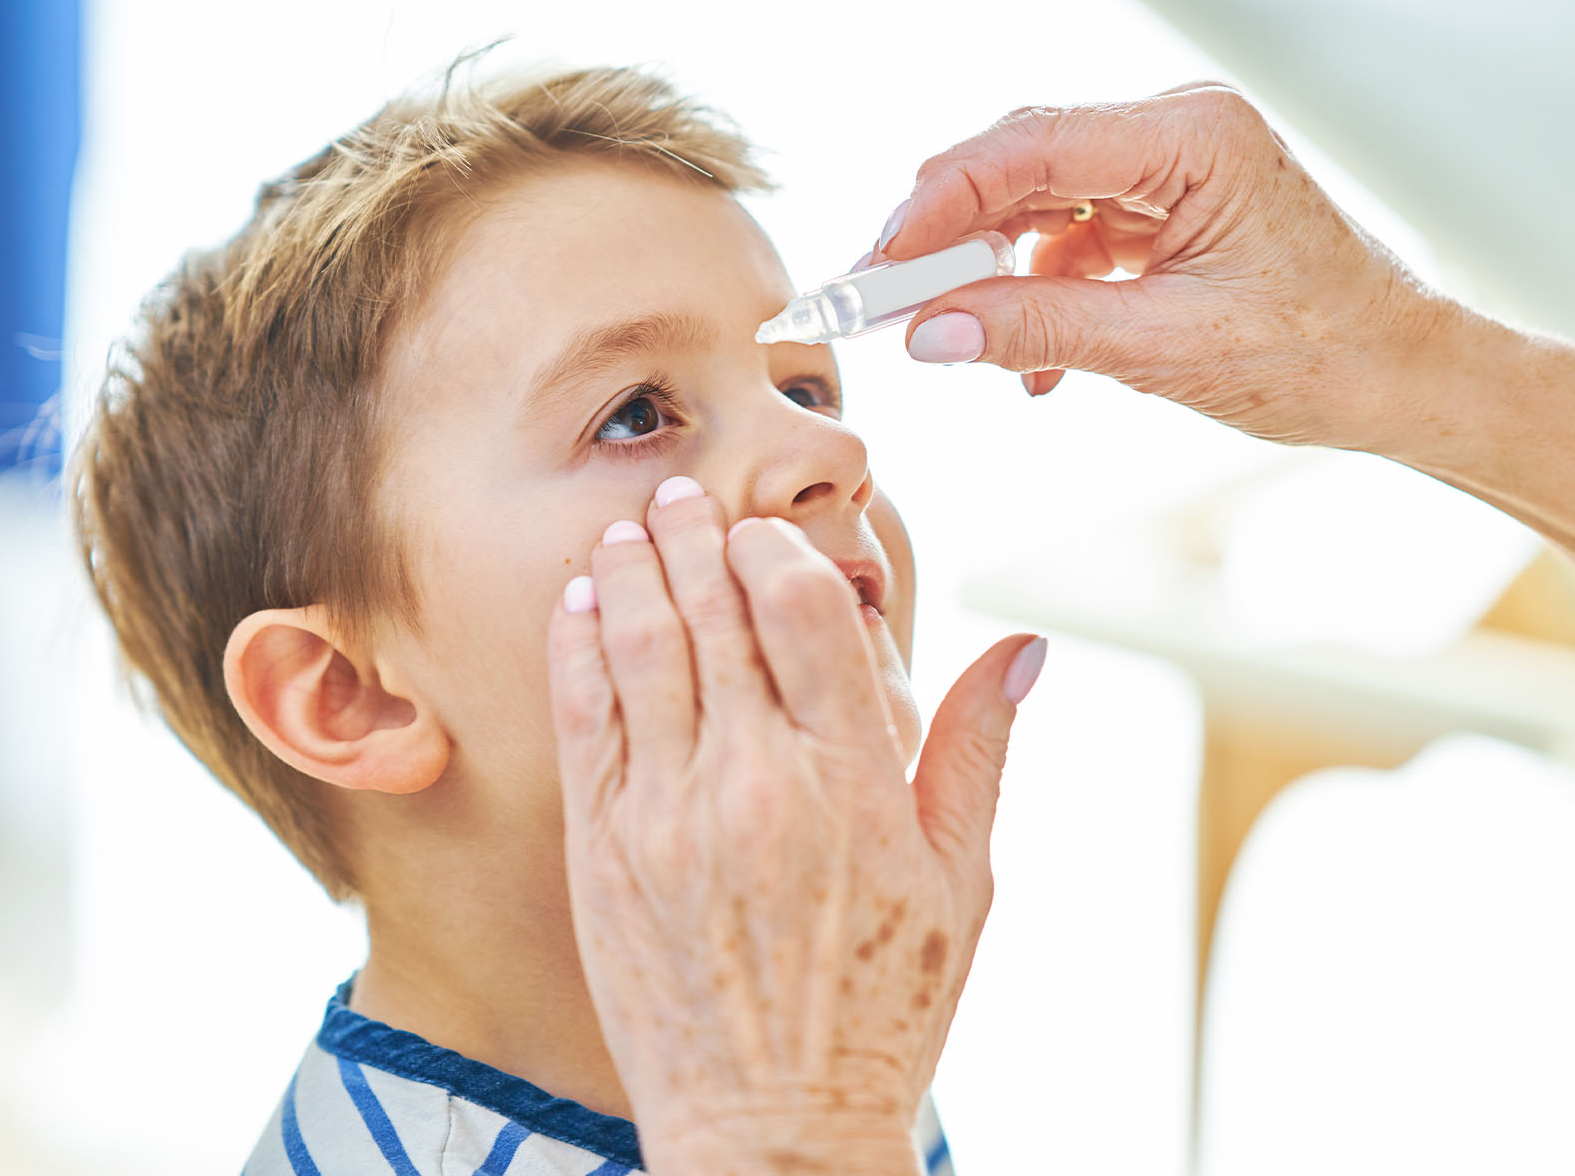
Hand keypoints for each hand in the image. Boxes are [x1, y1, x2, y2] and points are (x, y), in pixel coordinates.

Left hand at [546, 476, 1044, 1175]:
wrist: (774, 1126)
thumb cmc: (884, 1005)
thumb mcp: (963, 882)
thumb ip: (978, 749)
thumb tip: (1024, 647)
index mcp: (854, 779)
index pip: (807, 609)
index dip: (781, 548)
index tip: (768, 530)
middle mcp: (758, 780)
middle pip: (715, 608)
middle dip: (696, 534)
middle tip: (681, 493)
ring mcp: (670, 812)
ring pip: (643, 645)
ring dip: (633, 568)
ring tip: (630, 525)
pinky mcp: (605, 848)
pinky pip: (585, 716)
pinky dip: (582, 644)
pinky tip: (585, 602)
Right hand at [875, 81, 1452, 458]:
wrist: (1393, 377)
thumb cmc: (1317, 353)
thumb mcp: (1166, 348)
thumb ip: (1041, 330)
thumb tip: (930, 332)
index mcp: (1196, 138)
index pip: (1033, 146)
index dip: (940, 200)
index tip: (878, 259)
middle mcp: (1175, 132)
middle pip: (1020, 163)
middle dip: (944, 235)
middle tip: (876, 298)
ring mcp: (1163, 167)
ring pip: (1032, 202)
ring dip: (986, 273)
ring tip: (949, 337)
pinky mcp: (1154, 208)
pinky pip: (1061, 238)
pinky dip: (1031, 295)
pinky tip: (1032, 361)